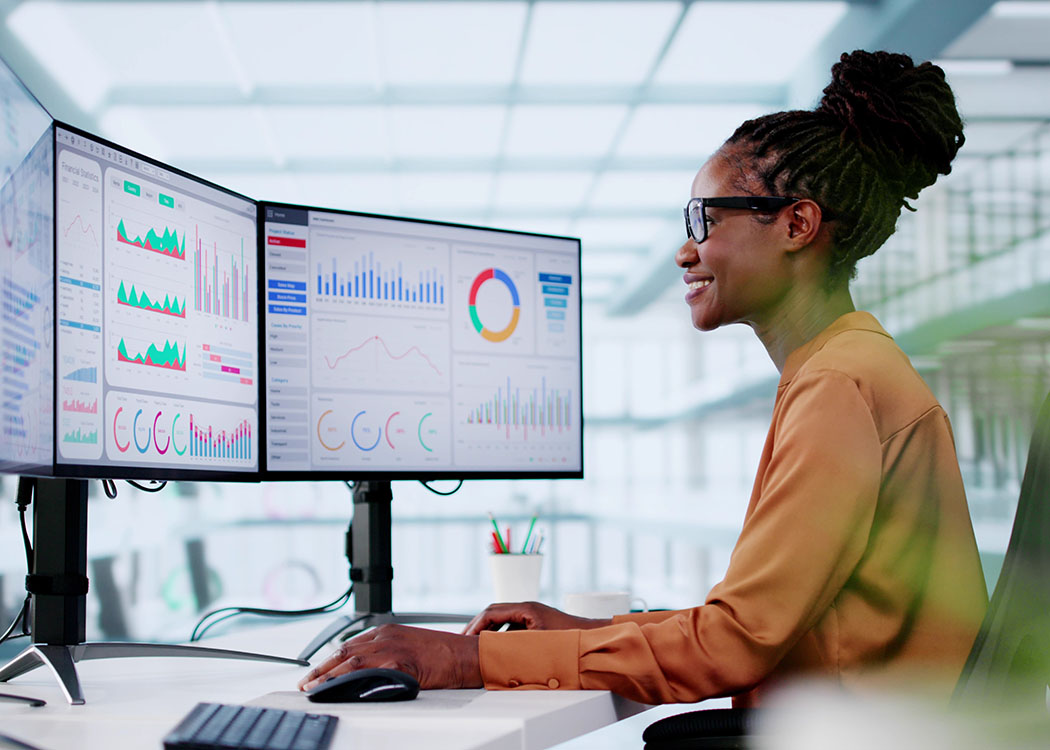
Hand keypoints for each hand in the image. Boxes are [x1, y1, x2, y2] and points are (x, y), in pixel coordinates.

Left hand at [297, 624, 481, 691]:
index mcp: (388, 631)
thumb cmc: (445, 654)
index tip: (315, 671)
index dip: (329, 660)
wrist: (468, 655)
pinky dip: (349, 682)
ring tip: (314, 689)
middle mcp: (387, 636)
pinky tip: (338, 691)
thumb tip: (367, 671)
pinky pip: (368, 674)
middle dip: (321, 668)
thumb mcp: (411, 647)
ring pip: (350, 661)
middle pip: (344, 651)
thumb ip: (388, 654)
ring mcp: (392, 648)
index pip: (349, 644)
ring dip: (328, 676)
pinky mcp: (400, 663)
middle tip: (306, 683)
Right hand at [463, 601, 610, 634]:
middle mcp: (528, 608)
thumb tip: (493, 650)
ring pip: (504, 619)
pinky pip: (513, 626)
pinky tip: (497, 648)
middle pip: (495, 613)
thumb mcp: (536, 643)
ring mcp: (533, 615)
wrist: (593, 640)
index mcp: (526, 608)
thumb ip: (513, 643)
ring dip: (490, 630)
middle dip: (478, 626)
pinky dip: (502, 634)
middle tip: (464, 640)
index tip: (465, 638)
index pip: (491, 612)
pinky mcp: (538, 623)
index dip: (475, 625)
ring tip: (476, 645)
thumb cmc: (569, 640)